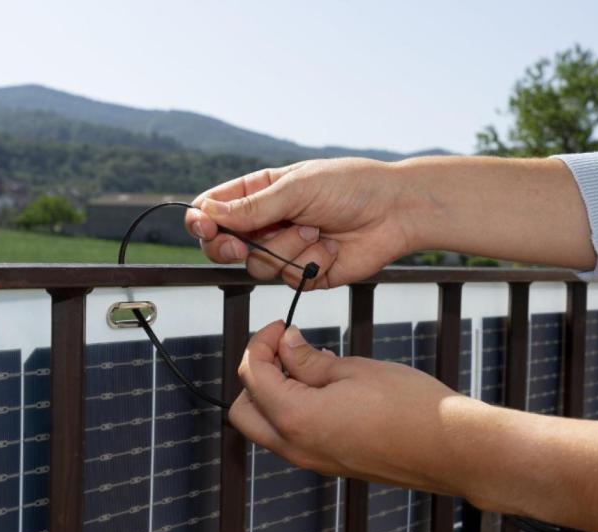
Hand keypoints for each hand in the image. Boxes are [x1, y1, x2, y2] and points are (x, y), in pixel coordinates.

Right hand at [184, 158, 417, 288]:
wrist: (395, 212)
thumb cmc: (350, 187)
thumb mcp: (297, 188)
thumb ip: (253, 206)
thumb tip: (208, 213)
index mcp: (261, 192)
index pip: (215, 208)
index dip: (203, 220)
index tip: (202, 226)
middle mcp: (269, 222)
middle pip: (224, 244)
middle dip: (230, 246)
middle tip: (241, 243)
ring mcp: (286, 250)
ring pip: (257, 265)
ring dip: (285, 249)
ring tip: (316, 230)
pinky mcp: (306, 274)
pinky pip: (289, 279)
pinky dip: (310, 264)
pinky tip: (331, 247)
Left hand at [230, 320, 482, 494]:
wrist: (452, 449)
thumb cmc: (411, 406)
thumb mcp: (355, 369)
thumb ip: (309, 360)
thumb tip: (285, 345)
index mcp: (296, 419)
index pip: (252, 376)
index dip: (261, 343)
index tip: (282, 326)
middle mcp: (296, 447)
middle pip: (244, 410)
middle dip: (256, 374)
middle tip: (286, 347)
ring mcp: (312, 461)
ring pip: (266, 427)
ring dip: (274, 393)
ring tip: (311, 363)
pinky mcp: (329, 464)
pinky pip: (292, 437)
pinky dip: (293, 409)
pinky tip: (326, 386)